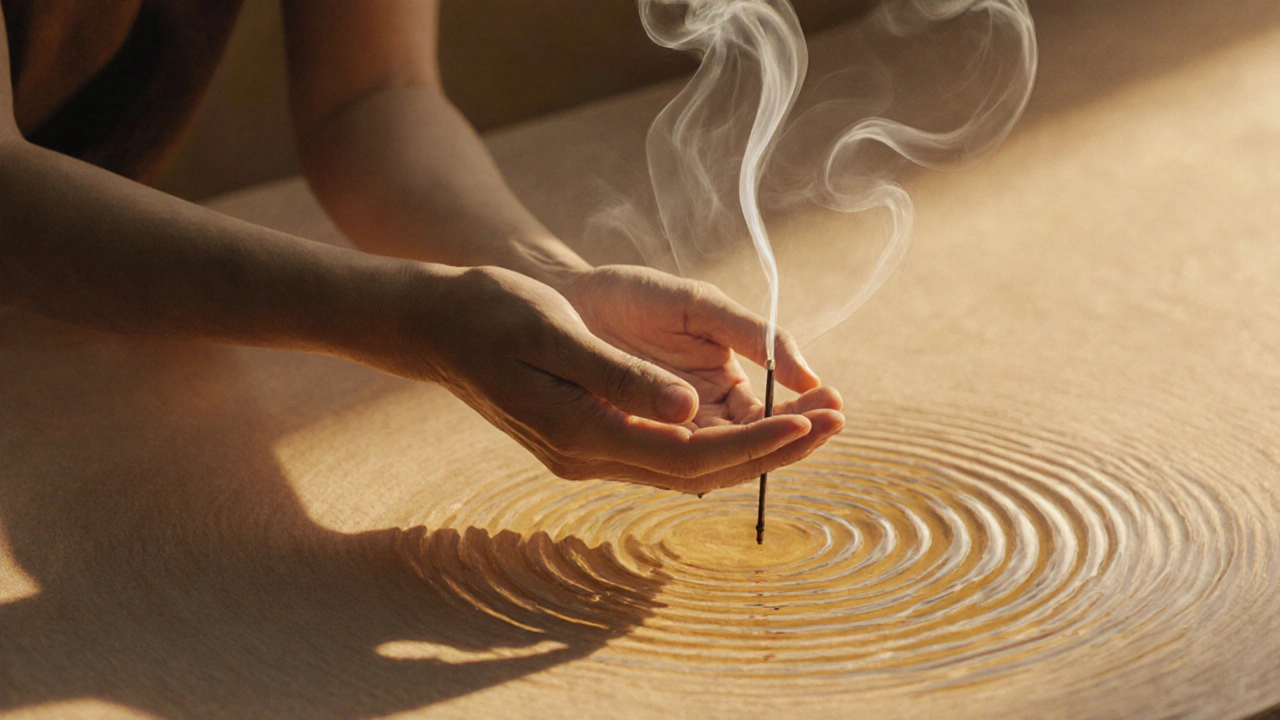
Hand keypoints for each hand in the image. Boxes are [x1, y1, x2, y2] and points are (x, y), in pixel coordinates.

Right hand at [364, 264, 824, 494]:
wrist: (437, 325)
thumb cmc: (491, 315)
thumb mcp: (553, 334)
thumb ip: (622, 379)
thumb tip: (692, 413)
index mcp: (581, 433)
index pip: (689, 455)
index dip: (755, 444)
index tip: (809, 421)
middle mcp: (589, 457)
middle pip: (699, 471)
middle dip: (772, 451)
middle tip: (836, 422)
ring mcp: (589, 453)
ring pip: (689, 467)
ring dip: (753, 448)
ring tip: (814, 422)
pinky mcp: (592, 437)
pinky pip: (669, 453)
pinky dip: (719, 441)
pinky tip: (753, 422)